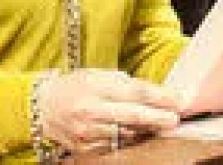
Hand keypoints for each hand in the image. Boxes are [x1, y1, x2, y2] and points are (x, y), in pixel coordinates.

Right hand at [38, 68, 180, 155]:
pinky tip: (134, 133)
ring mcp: (87, 132)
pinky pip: (113, 146)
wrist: (44, 106)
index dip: (160, 97)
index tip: (178, 100)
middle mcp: (91, 111)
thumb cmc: (76, 86)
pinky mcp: (84, 148)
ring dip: (145, 131)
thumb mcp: (99, 75)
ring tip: (158, 125)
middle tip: (175, 119)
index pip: (135, 92)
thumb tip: (155, 93)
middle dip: (157, 118)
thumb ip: (126, 83)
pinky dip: (127, 140)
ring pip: (125, 135)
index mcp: (96, 87)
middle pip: (132, 116)